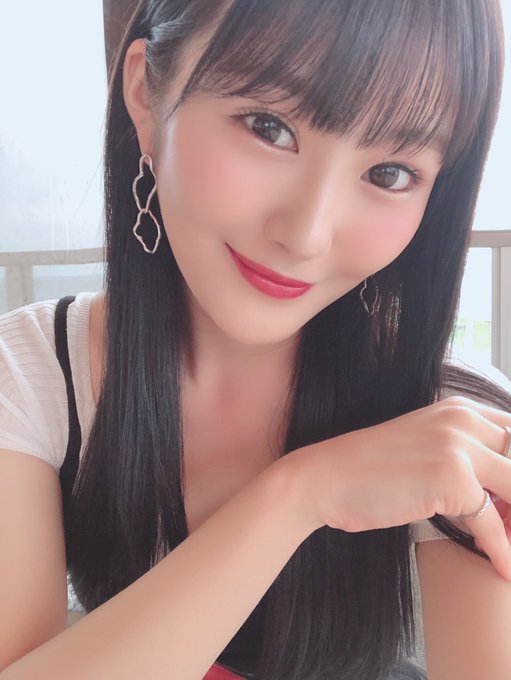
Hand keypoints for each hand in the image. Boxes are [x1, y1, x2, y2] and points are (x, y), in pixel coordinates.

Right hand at [289, 396, 510, 580]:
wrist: (326, 478)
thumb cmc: (370, 471)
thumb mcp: (426, 449)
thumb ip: (466, 459)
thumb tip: (503, 494)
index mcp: (460, 409)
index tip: (509, 503)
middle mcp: (463, 420)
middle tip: (510, 524)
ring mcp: (458, 445)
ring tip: (510, 550)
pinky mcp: (451, 478)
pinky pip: (492, 523)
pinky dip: (501, 551)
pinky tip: (503, 569)